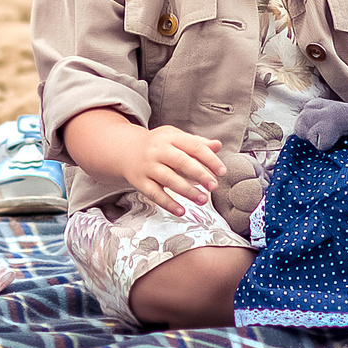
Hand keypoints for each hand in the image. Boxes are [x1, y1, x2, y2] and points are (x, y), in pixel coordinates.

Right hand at [66, 111, 223, 207]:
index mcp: (170, 137)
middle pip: (181, 161)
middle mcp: (158, 150)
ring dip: (187, 191)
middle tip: (214, 186)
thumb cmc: (156, 145)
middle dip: (200, 174)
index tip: (222, 171)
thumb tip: (217, 145)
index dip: (209, 159)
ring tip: (202, 199)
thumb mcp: (175, 138)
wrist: (124, 150)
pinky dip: (168, 203)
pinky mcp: (139, 181)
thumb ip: (196, 142)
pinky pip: (154, 193)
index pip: (193, 146)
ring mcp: (148, 166)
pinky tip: (181, 211)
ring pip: (169, 179)